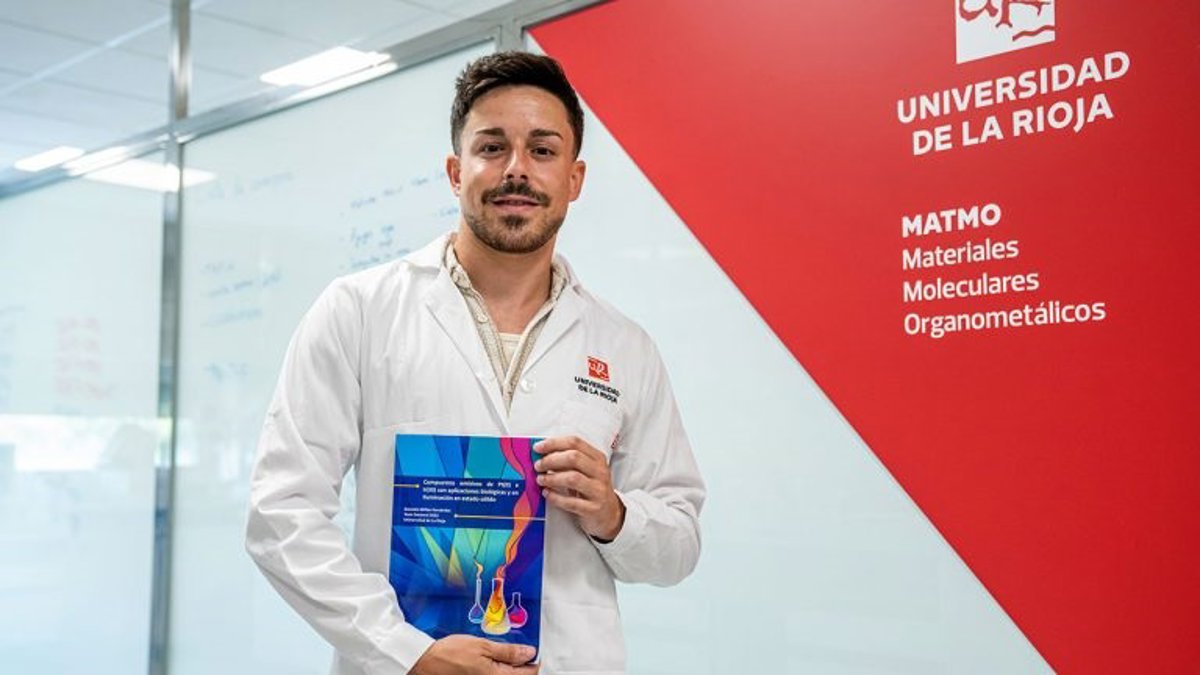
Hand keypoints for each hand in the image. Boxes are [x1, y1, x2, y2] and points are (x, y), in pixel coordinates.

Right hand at [410, 635, 537, 674]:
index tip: (532, 649)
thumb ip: (508, 651)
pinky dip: (498, 669)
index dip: (534, 660)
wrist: (426, 663)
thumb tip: (529, 653)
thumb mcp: (483, 646)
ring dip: (510, 667)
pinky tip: (493, 659)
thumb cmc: (451, 654)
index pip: (529, 673)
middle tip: (519, 650)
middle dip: (522, 665)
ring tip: (505, 653)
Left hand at [534, 435, 625, 540]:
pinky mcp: (593, 508)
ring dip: (552, 478)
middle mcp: (599, 472)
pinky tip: (547, 494)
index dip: (554, 443)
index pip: (575, 443)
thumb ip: (568, 461)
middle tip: (538, 466)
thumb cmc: (593, 489)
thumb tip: (543, 454)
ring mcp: (598, 490)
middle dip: (551, 460)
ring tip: (541, 480)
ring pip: (573, 478)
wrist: (609, 514)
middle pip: (574, 458)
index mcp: (597, 458)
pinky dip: (555, 497)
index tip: (538, 448)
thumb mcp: (586, 470)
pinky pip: (571, 502)